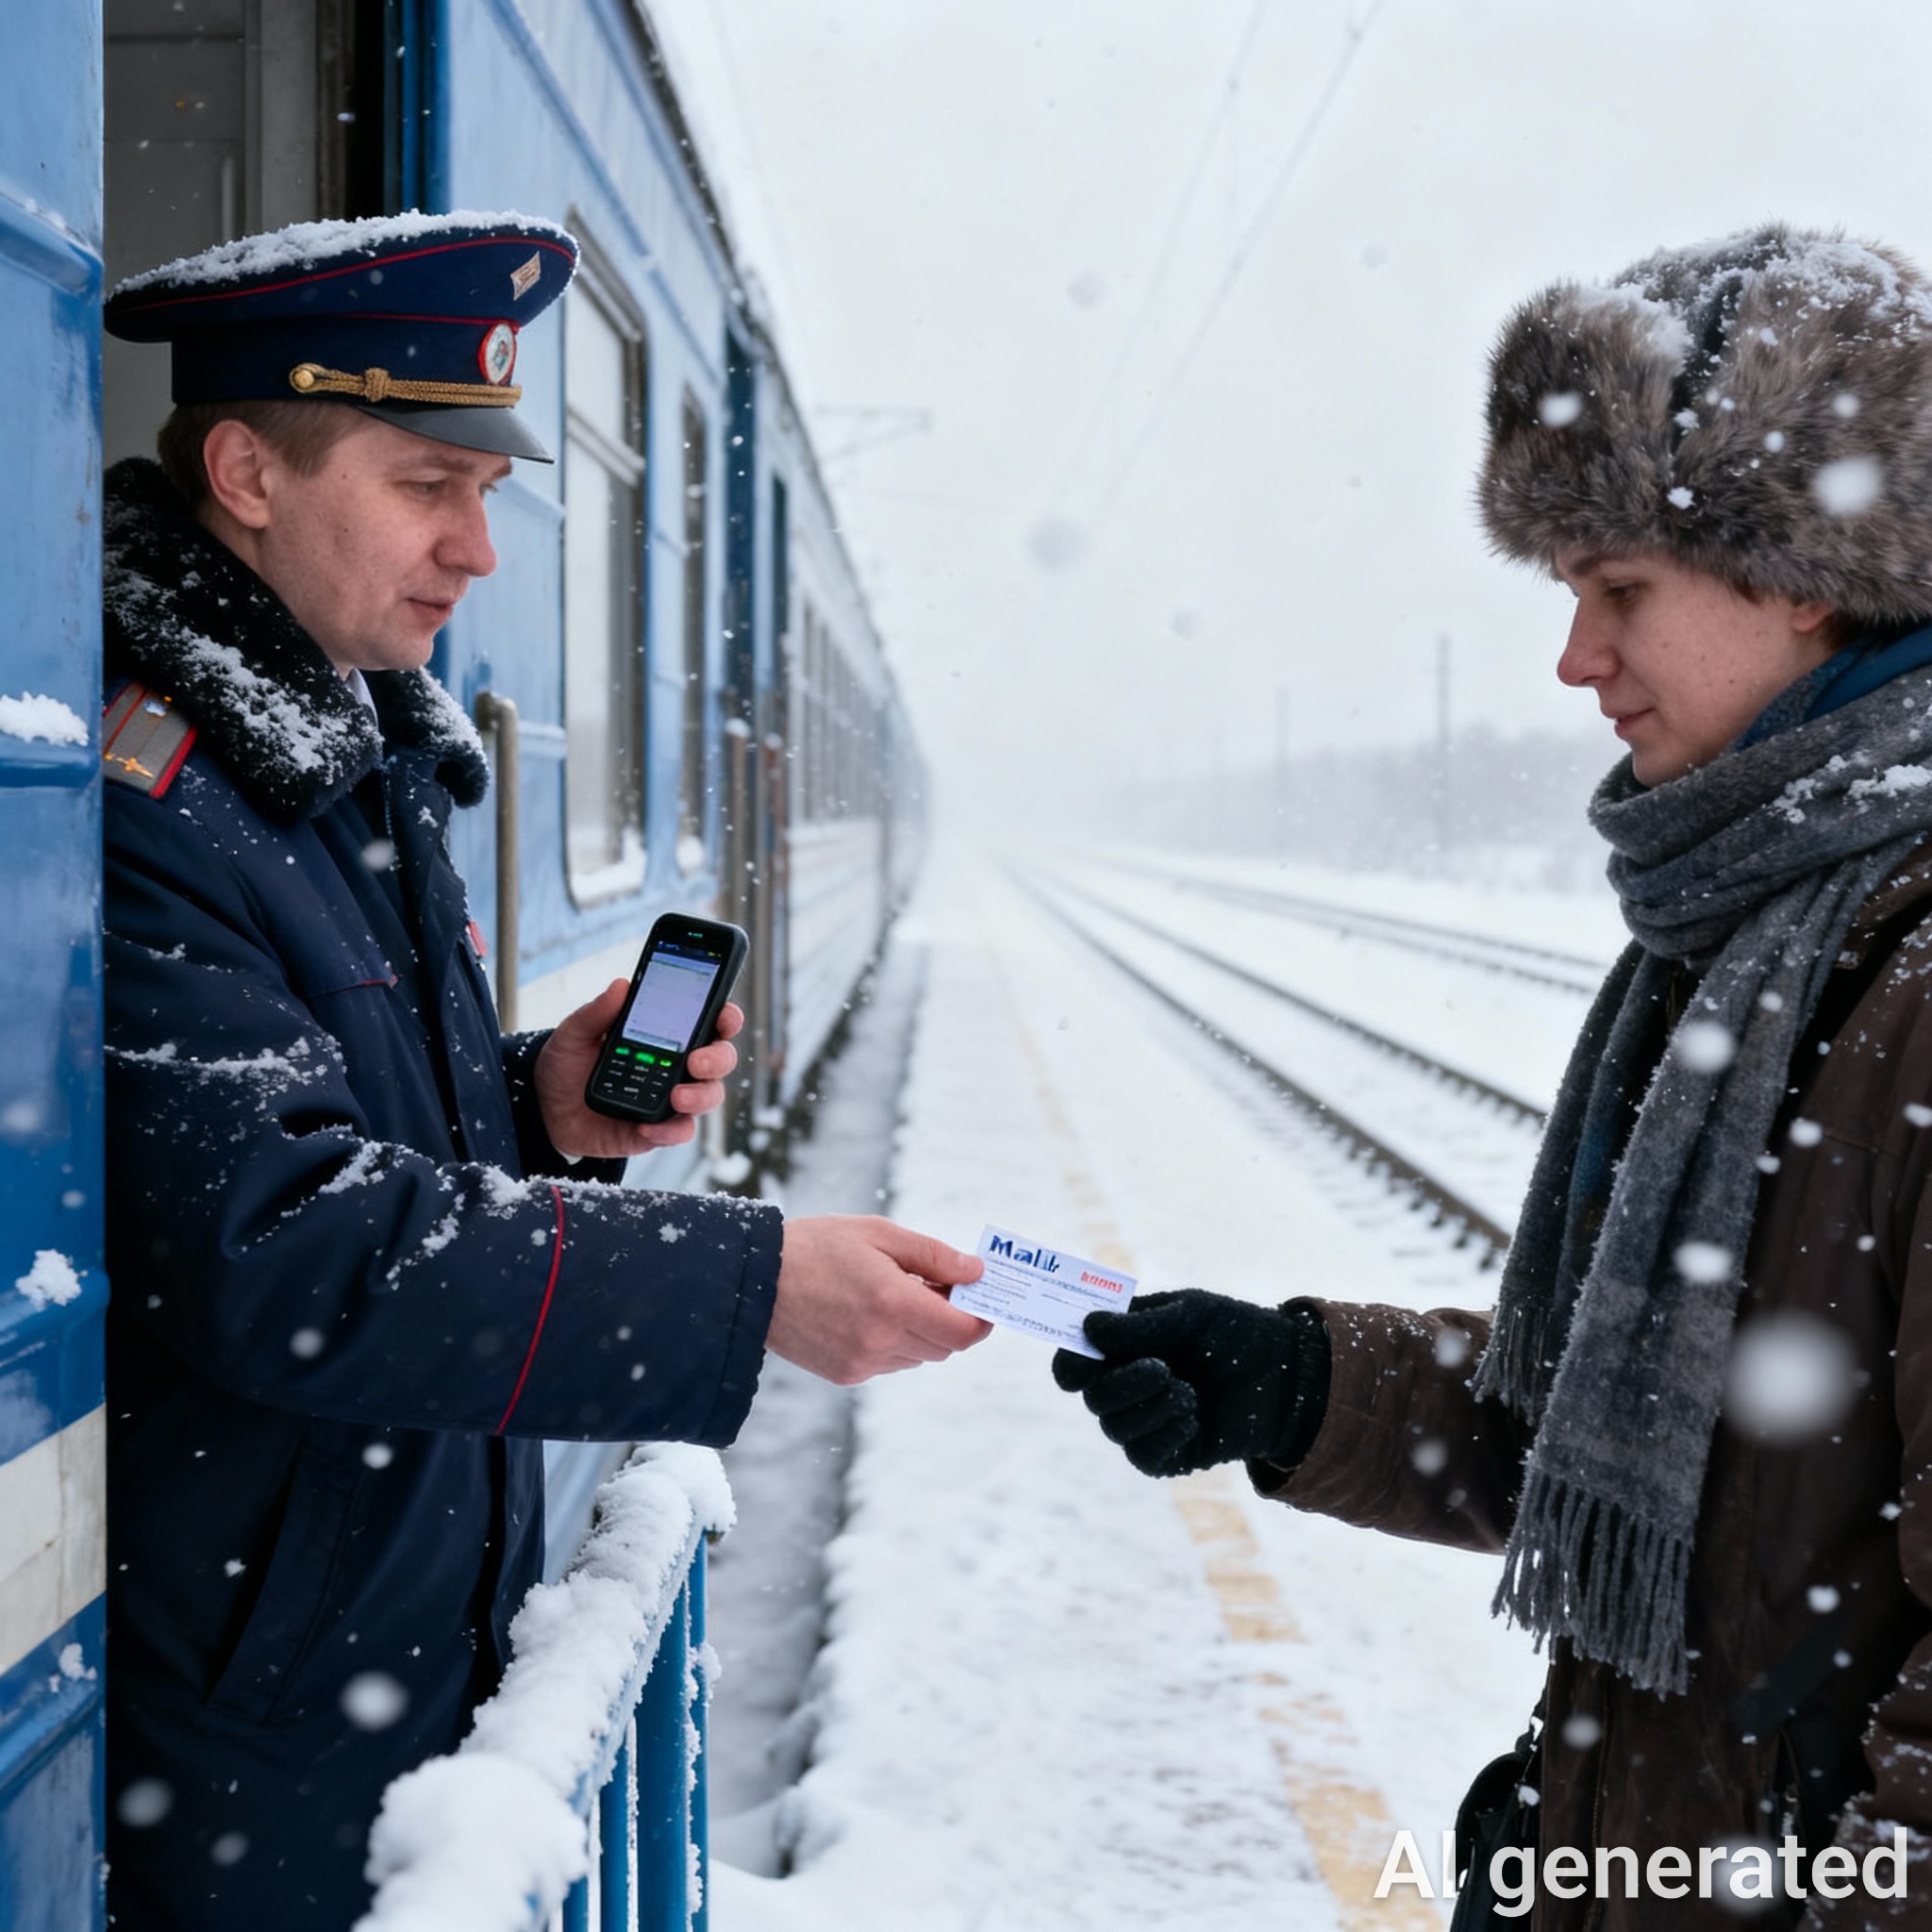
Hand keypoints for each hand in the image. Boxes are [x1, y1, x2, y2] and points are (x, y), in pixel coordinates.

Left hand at [534, 981, 742, 1159]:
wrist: (546, 1109)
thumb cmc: (567, 1065)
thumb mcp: (574, 1033)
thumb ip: (597, 1012)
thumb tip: (620, 986)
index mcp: (666, 1035)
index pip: (708, 1021)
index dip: (726, 1017)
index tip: (725, 1016)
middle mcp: (677, 1065)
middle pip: (720, 1059)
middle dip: (718, 1058)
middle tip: (696, 1061)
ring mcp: (671, 1098)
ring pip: (710, 1096)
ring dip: (701, 1096)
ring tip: (677, 1097)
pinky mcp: (658, 1129)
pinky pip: (680, 1131)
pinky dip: (670, 1131)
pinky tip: (647, 1127)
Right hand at [767, 1216, 992, 1384]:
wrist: (754, 1281)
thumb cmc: (817, 1247)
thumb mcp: (879, 1234)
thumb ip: (934, 1256)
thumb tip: (975, 1272)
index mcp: (893, 1303)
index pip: (963, 1331)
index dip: (981, 1318)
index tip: (981, 1298)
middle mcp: (881, 1341)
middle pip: (945, 1346)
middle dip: (950, 1318)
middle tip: (935, 1285)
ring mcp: (862, 1363)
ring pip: (919, 1356)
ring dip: (921, 1331)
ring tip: (894, 1294)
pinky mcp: (846, 1374)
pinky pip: (890, 1362)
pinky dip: (894, 1342)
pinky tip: (868, 1312)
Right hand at [1051, 1290, 1329, 1478]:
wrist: (1286, 1373)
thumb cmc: (1234, 1332)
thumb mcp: (1189, 1316)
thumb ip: (1139, 1325)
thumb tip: (1088, 1327)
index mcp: (1122, 1348)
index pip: (1073, 1363)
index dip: (1069, 1365)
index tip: (1085, 1361)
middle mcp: (1126, 1386)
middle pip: (1092, 1397)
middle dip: (1122, 1384)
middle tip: (1163, 1369)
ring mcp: (1145, 1422)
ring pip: (1114, 1428)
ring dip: (1149, 1408)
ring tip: (1188, 1392)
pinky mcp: (1169, 1454)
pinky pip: (1143, 1457)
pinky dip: (1163, 1436)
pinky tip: (1192, 1418)